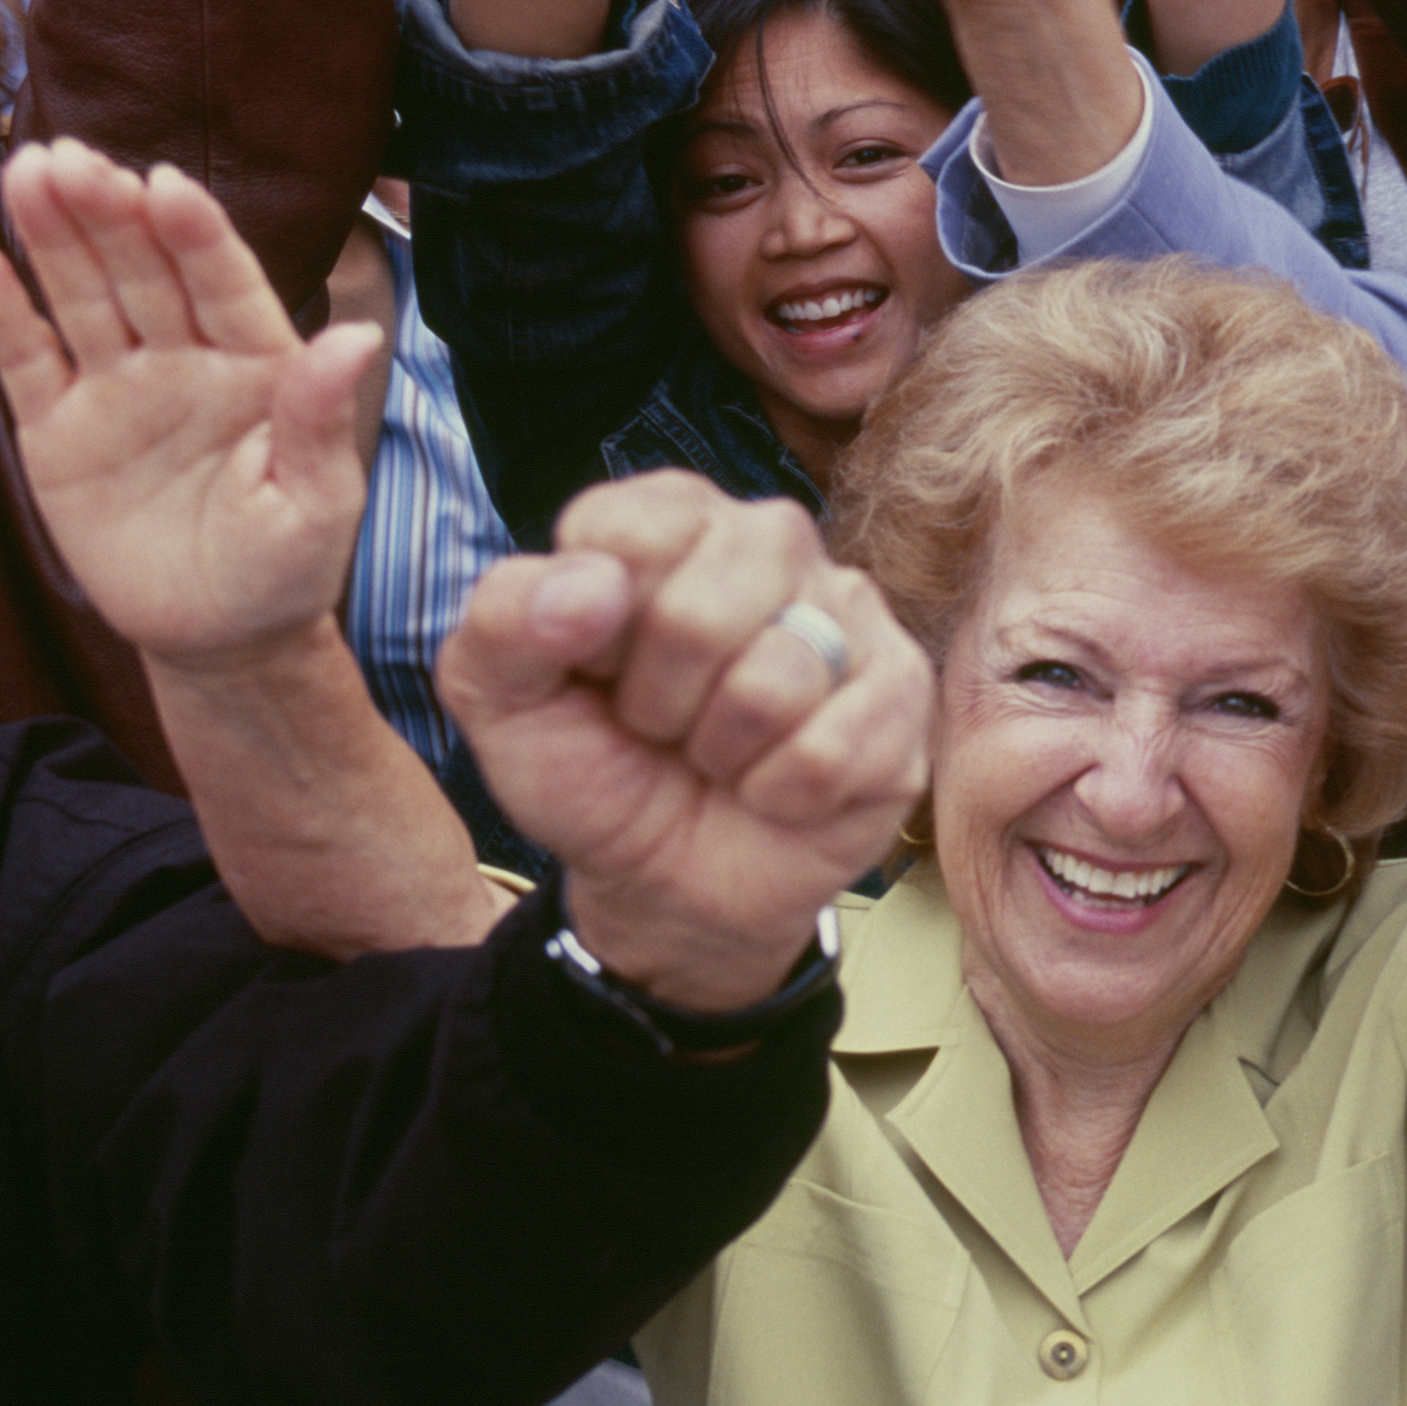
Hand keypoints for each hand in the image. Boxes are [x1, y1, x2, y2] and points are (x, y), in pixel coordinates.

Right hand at [0, 143, 390, 672]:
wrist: (216, 638)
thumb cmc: (284, 565)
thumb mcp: (316, 504)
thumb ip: (321, 422)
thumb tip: (359, 337)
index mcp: (259, 362)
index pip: (226, 283)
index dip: (197, 235)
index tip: (166, 185)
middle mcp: (185, 356)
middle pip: (143, 271)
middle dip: (110, 214)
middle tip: (72, 158)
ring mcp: (117, 384)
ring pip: (83, 295)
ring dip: (55, 235)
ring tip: (27, 172)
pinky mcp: (57, 424)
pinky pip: (28, 358)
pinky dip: (3, 312)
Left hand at [445, 475, 935, 1013]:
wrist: (666, 883)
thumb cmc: (595, 770)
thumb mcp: (503, 702)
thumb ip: (503, 621)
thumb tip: (591, 583)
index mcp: (670, 521)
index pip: (627, 532)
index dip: (592, 627)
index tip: (595, 668)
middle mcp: (768, 543)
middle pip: (700, 612)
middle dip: (658, 702)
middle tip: (661, 725)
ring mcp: (849, 611)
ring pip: (773, 683)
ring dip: (721, 753)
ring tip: (717, 756)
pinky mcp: (904, 691)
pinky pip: (833, 748)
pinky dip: (780, 793)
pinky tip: (774, 786)